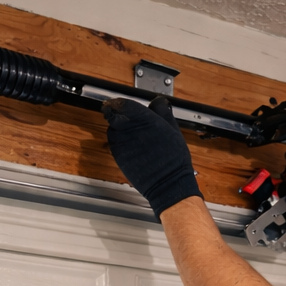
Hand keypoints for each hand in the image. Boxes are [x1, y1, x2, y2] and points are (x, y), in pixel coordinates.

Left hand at [103, 96, 203, 218]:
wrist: (167, 183)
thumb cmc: (173, 159)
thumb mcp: (174, 130)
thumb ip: (163, 113)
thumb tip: (158, 102)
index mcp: (144, 119)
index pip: (123, 103)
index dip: (119, 102)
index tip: (119, 103)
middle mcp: (130, 129)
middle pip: (113, 114)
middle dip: (116, 114)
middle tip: (121, 115)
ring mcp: (122, 143)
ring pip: (112, 128)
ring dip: (117, 128)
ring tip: (130, 133)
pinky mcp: (118, 155)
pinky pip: (113, 143)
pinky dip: (118, 141)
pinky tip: (131, 146)